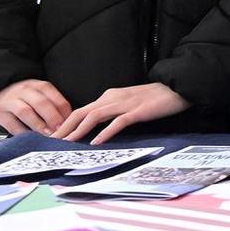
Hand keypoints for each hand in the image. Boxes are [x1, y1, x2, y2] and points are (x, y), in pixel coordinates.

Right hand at [0, 79, 71, 134]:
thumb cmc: (24, 99)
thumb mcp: (39, 96)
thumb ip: (53, 106)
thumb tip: (69, 123)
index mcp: (39, 86)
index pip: (55, 98)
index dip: (64, 113)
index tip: (70, 124)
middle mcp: (24, 90)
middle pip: (41, 103)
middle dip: (52, 118)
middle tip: (60, 130)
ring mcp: (10, 100)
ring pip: (25, 112)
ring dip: (38, 125)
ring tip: (47, 135)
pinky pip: (11, 123)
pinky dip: (22, 132)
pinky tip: (31, 138)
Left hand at [51, 83, 188, 144]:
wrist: (178, 87)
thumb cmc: (155, 98)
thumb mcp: (129, 103)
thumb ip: (114, 112)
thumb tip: (99, 127)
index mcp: (110, 96)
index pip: (81, 110)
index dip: (66, 123)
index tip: (55, 136)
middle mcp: (113, 98)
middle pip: (82, 112)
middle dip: (65, 127)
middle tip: (51, 141)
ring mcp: (125, 104)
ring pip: (95, 116)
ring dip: (79, 130)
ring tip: (67, 143)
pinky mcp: (138, 111)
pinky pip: (118, 122)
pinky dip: (105, 133)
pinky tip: (96, 142)